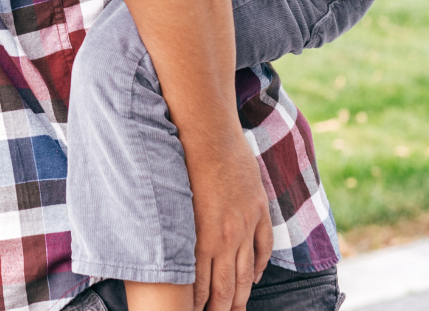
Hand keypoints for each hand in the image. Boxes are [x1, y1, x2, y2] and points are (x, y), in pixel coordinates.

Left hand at [186, 129, 272, 310]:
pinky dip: (259, 266)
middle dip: (220, 308)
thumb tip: (165, 257)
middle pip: (225, 286)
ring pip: (245, 272)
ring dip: (240, 295)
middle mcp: (224, 238)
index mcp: (198, 239)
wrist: (206, 134)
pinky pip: (263, 247)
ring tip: (235, 309)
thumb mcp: (169, 204)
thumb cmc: (178, 164)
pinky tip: (254, 278)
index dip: (198, 305)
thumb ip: (172, 234)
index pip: (199, 286)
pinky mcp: (258, 210)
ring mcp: (245, 225)